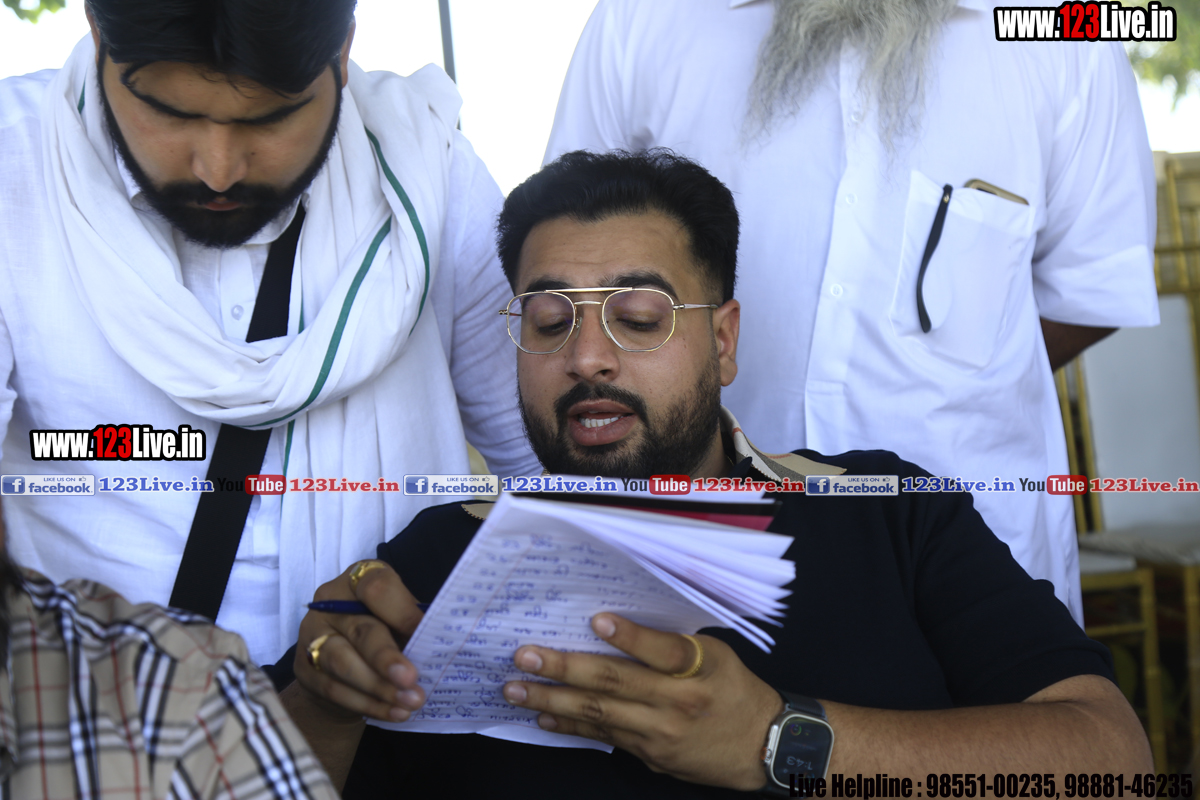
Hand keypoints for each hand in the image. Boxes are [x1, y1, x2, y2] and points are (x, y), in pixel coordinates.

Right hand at [293, 560, 426, 722]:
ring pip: (343, 663)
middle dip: (387, 658)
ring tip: (409, 701)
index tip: (424, 633)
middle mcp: (330, 603)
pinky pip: (336, 690)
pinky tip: (393, 712)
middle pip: (361, 630)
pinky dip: (369, 704)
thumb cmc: (380, 630)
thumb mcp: (395, 617)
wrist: (341, 664)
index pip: (377, 587)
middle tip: (411, 679)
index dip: (402, 611)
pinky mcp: (305, 669)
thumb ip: (411, 625)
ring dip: (379, 687)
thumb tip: (439, 646)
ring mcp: (313, 635)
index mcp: (357, 580)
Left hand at [501, 613, 782, 790]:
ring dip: (553, 699)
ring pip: (600, 713)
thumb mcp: (717, 656)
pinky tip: (544, 715)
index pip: (664, 650)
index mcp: (701, 669)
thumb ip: (672, 644)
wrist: (762, 747)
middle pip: (617, 683)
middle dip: (566, 668)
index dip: (630, 636)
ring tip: (516, 688)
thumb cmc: (735, 691)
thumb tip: (616, 625)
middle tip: (527, 656)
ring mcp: (661, 732)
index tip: (597, 620)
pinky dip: (571, 724)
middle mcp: (678, 702)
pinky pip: (604, 737)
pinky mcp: (650, 755)